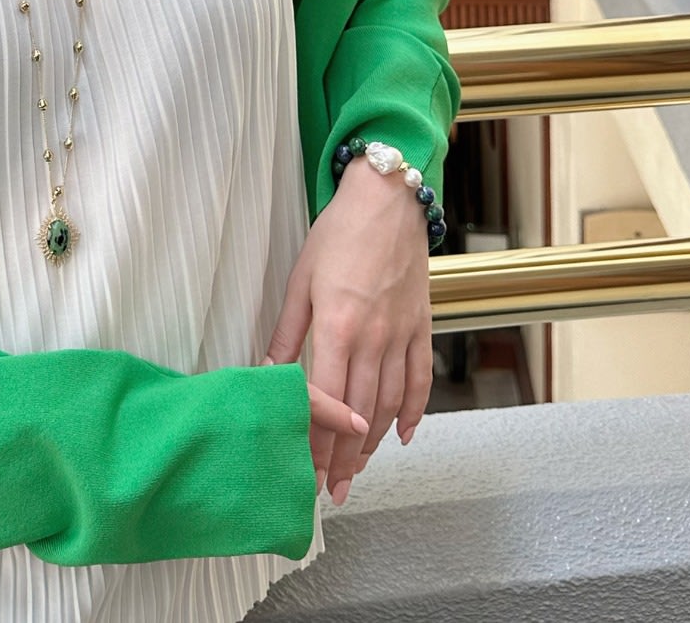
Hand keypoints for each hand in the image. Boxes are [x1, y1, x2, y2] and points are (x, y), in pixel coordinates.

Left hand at [264, 159, 431, 503]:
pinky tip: (403, 436)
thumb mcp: (301, 278)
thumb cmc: (339, 232)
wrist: (388, 199)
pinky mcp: (422, 326)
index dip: (319, 441)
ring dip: (375, 443)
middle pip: (360, 412)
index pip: (327, 400)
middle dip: (345, 457)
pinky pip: (421, 380)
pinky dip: (414, 412)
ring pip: (390, 403)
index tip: (311, 471)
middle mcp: (375, 337)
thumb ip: (288, 331)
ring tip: (359, 470)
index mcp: (339, 326)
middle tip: (335, 490)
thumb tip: (267, 371)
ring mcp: (402, 334)